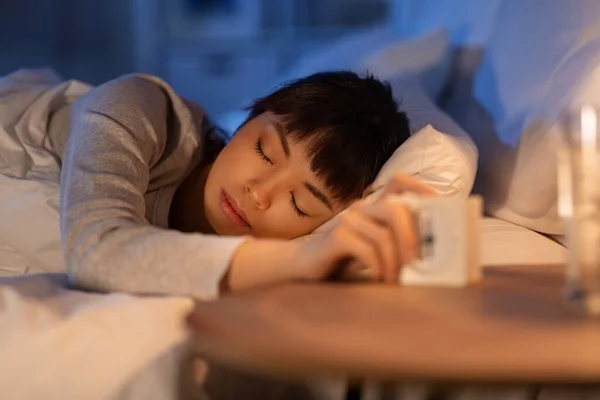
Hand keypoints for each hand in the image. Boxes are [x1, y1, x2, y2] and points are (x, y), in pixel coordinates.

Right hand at [292, 173, 435, 282]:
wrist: (307, 265)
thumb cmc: (348, 258)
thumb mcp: (376, 247)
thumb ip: (397, 242)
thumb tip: (433, 254)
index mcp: (374, 206)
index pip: (398, 182)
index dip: (420, 188)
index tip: (438, 204)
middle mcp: (362, 207)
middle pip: (395, 208)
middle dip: (412, 236)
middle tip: (419, 262)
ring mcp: (349, 220)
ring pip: (383, 234)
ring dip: (396, 261)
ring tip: (398, 280)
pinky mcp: (337, 237)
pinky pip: (367, 250)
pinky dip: (378, 267)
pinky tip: (380, 278)